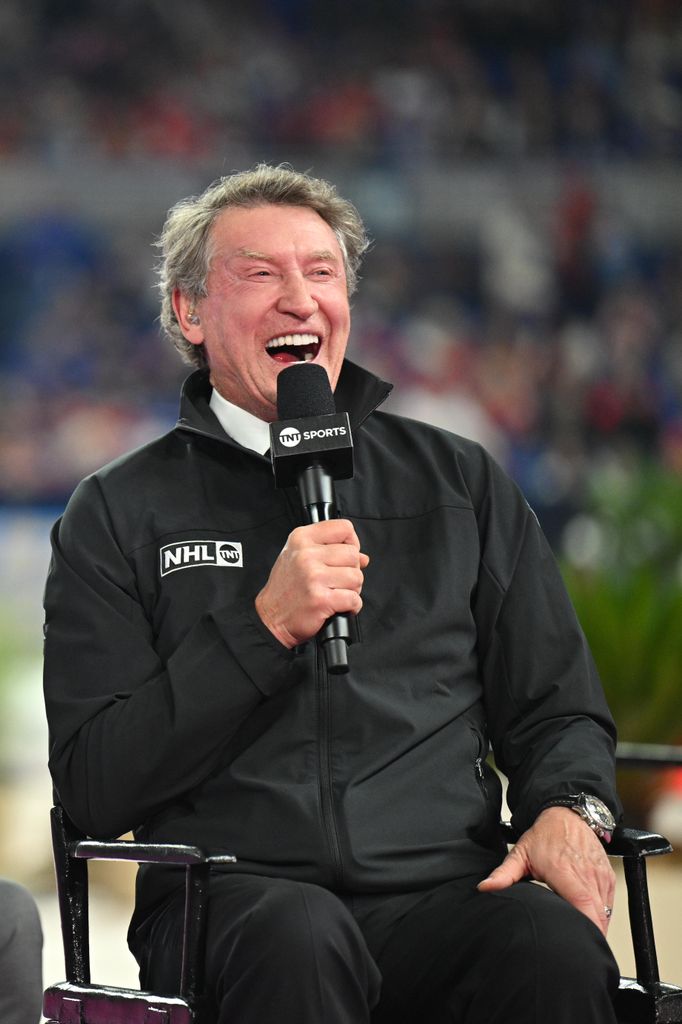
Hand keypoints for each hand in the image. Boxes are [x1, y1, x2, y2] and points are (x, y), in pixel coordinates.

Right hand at [255, 519, 368, 647]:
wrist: (270, 616)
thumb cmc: (287, 587)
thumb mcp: (300, 557)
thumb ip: (331, 550)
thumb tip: (363, 557)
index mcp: (301, 538)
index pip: (344, 528)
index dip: (352, 542)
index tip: (345, 556)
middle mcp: (306, 554)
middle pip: (353, 555)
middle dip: (351, 571)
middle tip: (337, 581)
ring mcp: (313, 576)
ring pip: (356, 577)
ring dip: (352, 590)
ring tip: (336, 593)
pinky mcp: (321, 599)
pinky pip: (353, 599)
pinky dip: (352, 606)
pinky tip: (338, 606)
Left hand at [477, 806, 615, 935]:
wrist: (566, 815)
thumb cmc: (544, 836)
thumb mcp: (520, 853)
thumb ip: (504, 874)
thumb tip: (485, 888)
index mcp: (563, 870)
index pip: (582, 903)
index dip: (587, 927)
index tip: (582, 943)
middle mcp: (585, 873)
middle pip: (597, 914)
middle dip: (592, 936)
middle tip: (579, 952)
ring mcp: (599, 875)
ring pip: (605, 912)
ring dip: (598, 928)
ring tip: (584, 941)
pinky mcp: (608, 877)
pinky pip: (610, 904)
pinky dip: (603, 916)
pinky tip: (592, 923)